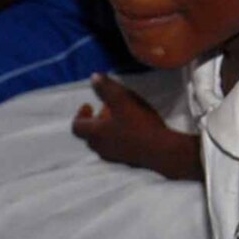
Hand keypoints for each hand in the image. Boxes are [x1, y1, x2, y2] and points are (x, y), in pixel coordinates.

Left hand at [71, 74, 202, 179]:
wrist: (162, 151)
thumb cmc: (139, 124)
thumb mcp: (122, 99)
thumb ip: (106, 88)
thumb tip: (94, 77)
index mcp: (95, 133)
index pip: (77, 126)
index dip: (80, 114)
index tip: (89, 104)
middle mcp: (101, 147)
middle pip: (89, 136)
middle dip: (95, 121)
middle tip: (106, 110)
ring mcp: (114, 157)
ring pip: (103, 143)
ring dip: (107, 130)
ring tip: (120, 118)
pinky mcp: (128, 161)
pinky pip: (116, 149)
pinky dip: (118, 138)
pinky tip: (133, 130)